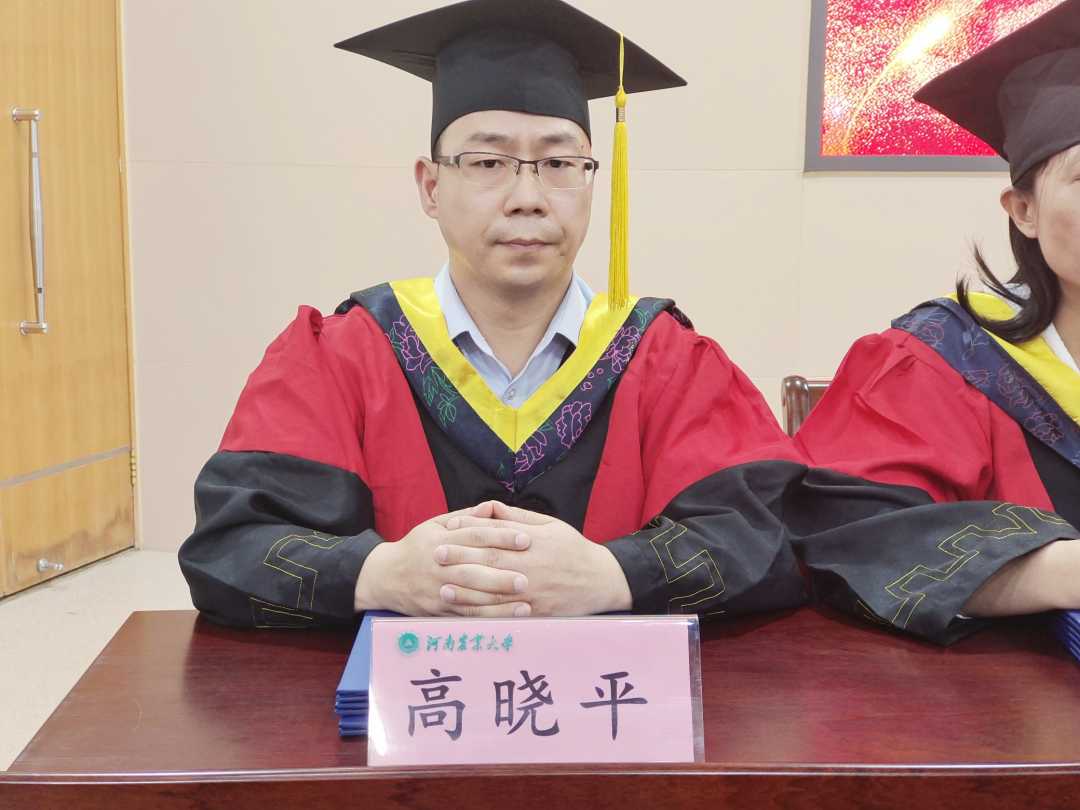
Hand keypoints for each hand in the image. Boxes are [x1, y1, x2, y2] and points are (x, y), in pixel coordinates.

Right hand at [353, 503, 532, 616]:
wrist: (384, 576)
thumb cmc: (415, 548)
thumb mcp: (435, 526)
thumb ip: (465, 518)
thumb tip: (492, 507)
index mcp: (441, 541)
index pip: (475, 537)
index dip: (501, 537)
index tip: (525, 539)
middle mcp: (439, 566)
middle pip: (474, 569)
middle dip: (501, 574)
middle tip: (528, 576)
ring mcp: (438, 589)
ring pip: (471, 596)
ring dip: (499, 600)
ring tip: (525, 600)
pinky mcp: (438, 609)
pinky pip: (465, 614)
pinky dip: (488, 616)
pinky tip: (508, 616)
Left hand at [434, 501, 632, 615]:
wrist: (602, 580)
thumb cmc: (574, 550)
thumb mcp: (550, 525)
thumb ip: (518, 517)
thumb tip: (489, 506)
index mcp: (532, 542)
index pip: (495, 534)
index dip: (469, 530)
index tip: (448, 528)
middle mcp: (530, 567)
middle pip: (489, 561)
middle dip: (461, 557)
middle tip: (436, 554)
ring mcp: (533, 592)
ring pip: (494, 591)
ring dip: (466, 589)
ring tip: (443, 587)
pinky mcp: (536, 612)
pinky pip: (506, 614)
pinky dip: (486, 614)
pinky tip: (469, 613)